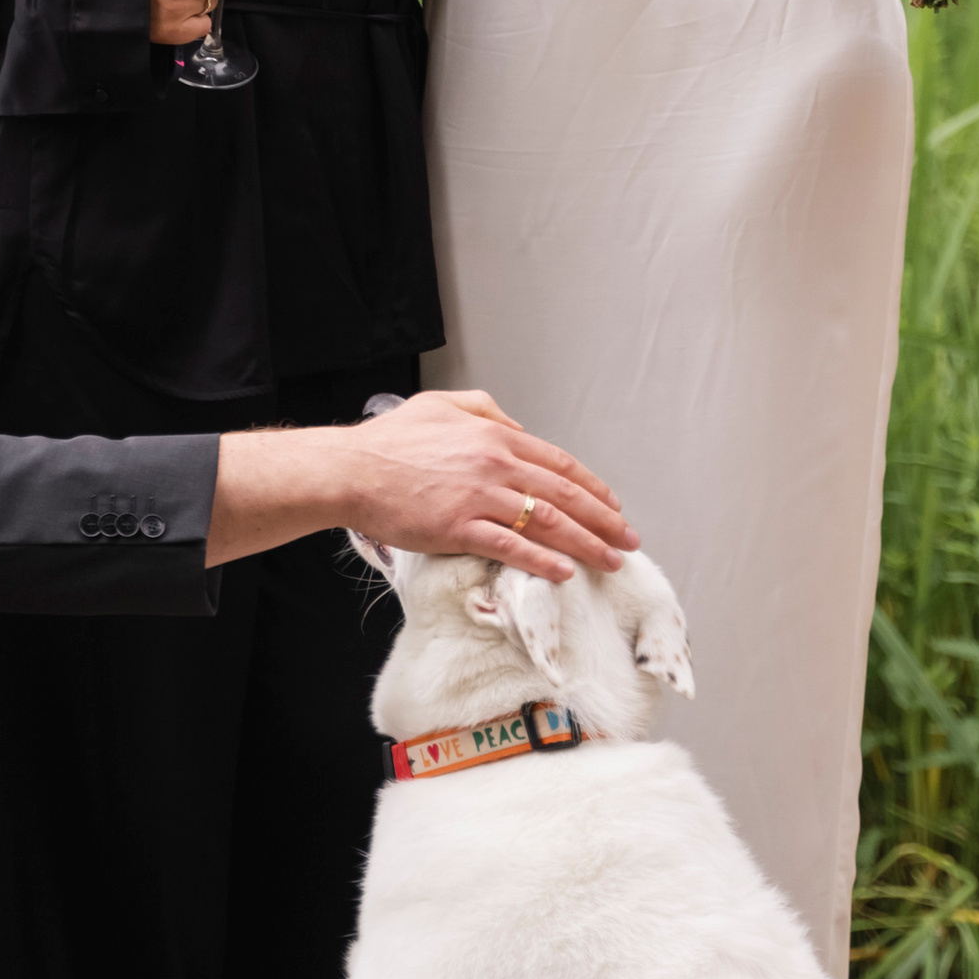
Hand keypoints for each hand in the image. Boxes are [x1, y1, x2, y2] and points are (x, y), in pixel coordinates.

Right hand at [206, 390, 637, 576]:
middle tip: (628, 540)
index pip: (558, 462)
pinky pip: (510, 547)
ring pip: (546, 522)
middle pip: (564, 494)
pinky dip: (541, 561)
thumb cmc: (390, 441)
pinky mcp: (458, 528)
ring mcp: (478, 497)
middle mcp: (494, 464)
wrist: (351, 470)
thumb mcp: (440, 405)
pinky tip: (563, 573)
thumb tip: (516, 426)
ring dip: (585, 543)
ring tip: (610, 560)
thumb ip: (484, 410)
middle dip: (603, 520)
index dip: (592, 487)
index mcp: (493, 435)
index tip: (613, 506)